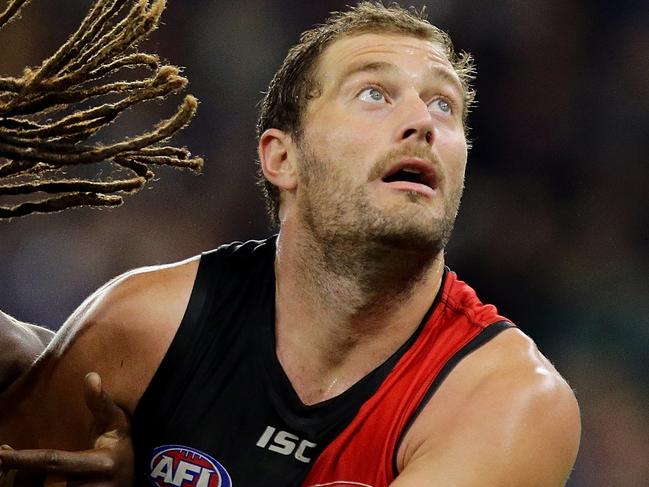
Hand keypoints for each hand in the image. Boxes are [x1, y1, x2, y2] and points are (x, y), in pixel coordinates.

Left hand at [0, 373, 132, 486]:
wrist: (143, 478)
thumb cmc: (126, 447)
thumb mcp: (118, 423)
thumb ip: (102, 403)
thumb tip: (90, 376)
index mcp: (100, 463)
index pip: (54, 461)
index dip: (24, 460)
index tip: (1, 454)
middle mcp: (92, 486)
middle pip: (43, 485)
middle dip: (17, 475)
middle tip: (1, 459)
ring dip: (24, 484)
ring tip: (7, 472)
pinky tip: (22, 480)